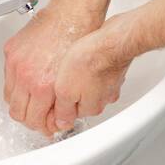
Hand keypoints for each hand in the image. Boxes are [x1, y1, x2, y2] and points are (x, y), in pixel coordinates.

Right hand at [3, 0, 105, 132]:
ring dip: (21, 103)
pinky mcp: (10, 51)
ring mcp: (15, 63)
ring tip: (34, 102)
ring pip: (9, 97)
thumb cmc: (80, 42)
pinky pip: (7, 78)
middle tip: (41, 118)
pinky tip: (29, 84)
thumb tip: (58, 119)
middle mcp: (25, 76)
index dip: (42, 127)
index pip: (34, 120)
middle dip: (30, 119)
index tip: (48, 127)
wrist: (72, 15)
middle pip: (17, 112)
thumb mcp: (75, 82)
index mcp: (42, 86)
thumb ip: (63, 104)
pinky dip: (16, 85)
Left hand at [48, 14, 136, 133]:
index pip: (69, 116)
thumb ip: (62, 110)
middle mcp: (103, 100)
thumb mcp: (65, 91)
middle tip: (60, 79)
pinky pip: (97, 75)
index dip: (57, 107)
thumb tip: (60, 123)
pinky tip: (83, 60)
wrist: (110, 41)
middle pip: (80, 102)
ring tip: (72, 66)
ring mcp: (111, 85)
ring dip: (80, 80)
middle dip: (69, 94)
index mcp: (90, 108)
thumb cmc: (88, 61)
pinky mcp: (113, 70)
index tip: (51, 97)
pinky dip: (90, 70)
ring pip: (89, 88)